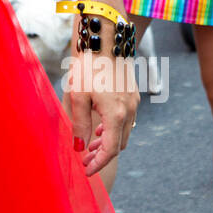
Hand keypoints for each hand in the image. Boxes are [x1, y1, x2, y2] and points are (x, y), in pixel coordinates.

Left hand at [65, 48, 139, 176]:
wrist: (104, 41)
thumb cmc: (88, 67)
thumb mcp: (78, 97)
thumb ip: (80, 125)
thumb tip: (79, 149)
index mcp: (116, 114)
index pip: (110, 150)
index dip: (98, 164)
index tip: (86, 171)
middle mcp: (129, 110)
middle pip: (118, 145)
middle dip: (102, 155)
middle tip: (84, 157)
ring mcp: (134, 102)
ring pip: (123, 133)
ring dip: (108, 142)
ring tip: (90, 143)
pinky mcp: (133, 95)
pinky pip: (126, 120)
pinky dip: (113, 128)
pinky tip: (99, 126)